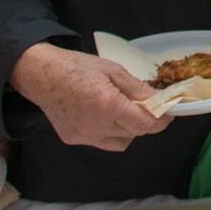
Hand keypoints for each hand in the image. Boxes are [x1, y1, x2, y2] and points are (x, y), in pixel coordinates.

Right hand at [8, 43, 170, 151]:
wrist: (42, 76)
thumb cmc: (78, 67)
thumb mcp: (114, 70)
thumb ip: (138, 89)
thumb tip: (160, 101)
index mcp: (107, 104)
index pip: (145, 124)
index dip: (161, 119)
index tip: (168, 112)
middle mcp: (95, 125)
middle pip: (135, 133)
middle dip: (146, 120)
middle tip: (146, 105)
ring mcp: (83, 136)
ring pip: (122, 142)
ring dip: (130, 129)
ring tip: (123, 110)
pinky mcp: (74, 140)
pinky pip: (104, 142)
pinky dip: (112, 132)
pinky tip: (105, 116)